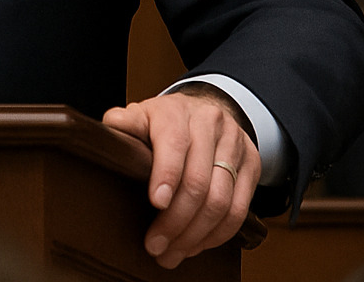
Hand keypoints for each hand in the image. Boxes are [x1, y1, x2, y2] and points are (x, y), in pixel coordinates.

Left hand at [102, 88, 259, 268]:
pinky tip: (196, 244)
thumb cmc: (165, 121)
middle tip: (156, 246)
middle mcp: (210, 124)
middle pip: (198, 181)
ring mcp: (235, 144)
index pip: (174, 144)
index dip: (166, 175)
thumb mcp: (140, 116)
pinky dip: (218, 234)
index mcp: (177, 112)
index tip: (156, 203)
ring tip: (173, 253)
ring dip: (195, 235)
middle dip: (176, 220)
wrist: (204, 110)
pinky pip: (240, 209)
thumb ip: (125, 124)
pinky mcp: (253, 164)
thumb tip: (110, 128)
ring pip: (221, 200)